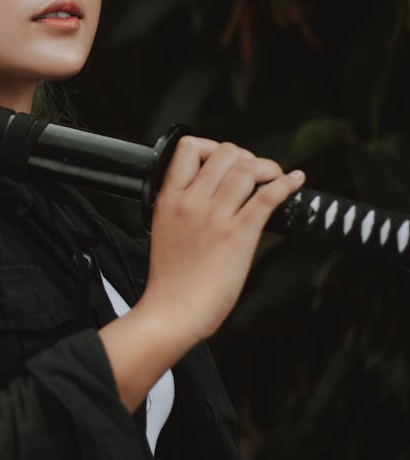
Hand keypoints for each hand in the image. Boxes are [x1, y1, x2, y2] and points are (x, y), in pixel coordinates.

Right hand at [140, 136, 304, 344]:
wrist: (172, 312)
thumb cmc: (170, 280)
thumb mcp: (164, 230)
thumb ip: (183, 207)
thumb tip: (209, 195)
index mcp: (170, 199)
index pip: (188, 148)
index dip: (212, 146)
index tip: (226, 160)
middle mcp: (191, 202)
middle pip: (225, 153)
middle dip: (246, 156)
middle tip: (255, 172)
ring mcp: (214, 217)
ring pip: (247, 169)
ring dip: (268, 167)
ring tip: (275, 176)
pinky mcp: (238, 235)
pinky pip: (267, 197)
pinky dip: (286, 184)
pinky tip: (295, 181)